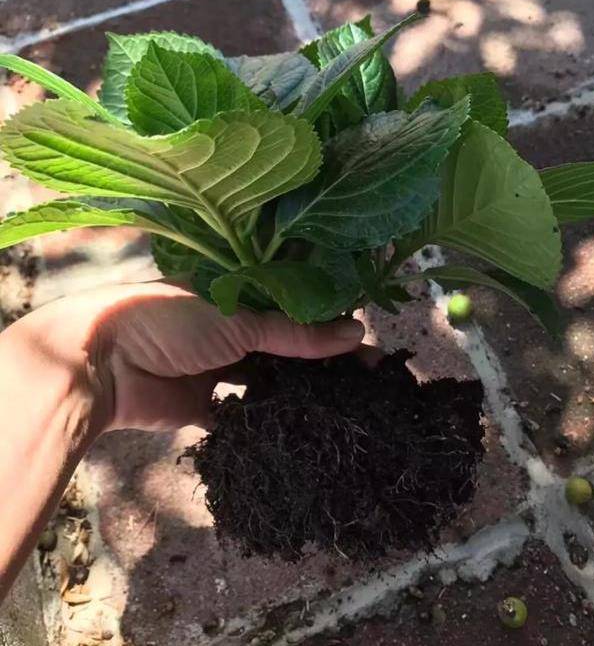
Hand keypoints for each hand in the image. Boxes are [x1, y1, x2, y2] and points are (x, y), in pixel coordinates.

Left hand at [4, 281, 364, 434]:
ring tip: (346, 404)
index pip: (294, 304)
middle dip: (322, 360)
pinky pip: (243, 414)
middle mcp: (228, 327)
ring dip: (299, 391)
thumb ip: (295, 332)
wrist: (98, 364)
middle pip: (285, 345)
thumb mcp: (238, 319)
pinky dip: (267, 420)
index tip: (368, 339)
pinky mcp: (202, 406)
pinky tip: (304, 428)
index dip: (330, 320)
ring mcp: (215, 367)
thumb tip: (358, 333)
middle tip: (368, 378)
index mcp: (235, 292)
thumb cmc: (168, 318)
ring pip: (268, 380)